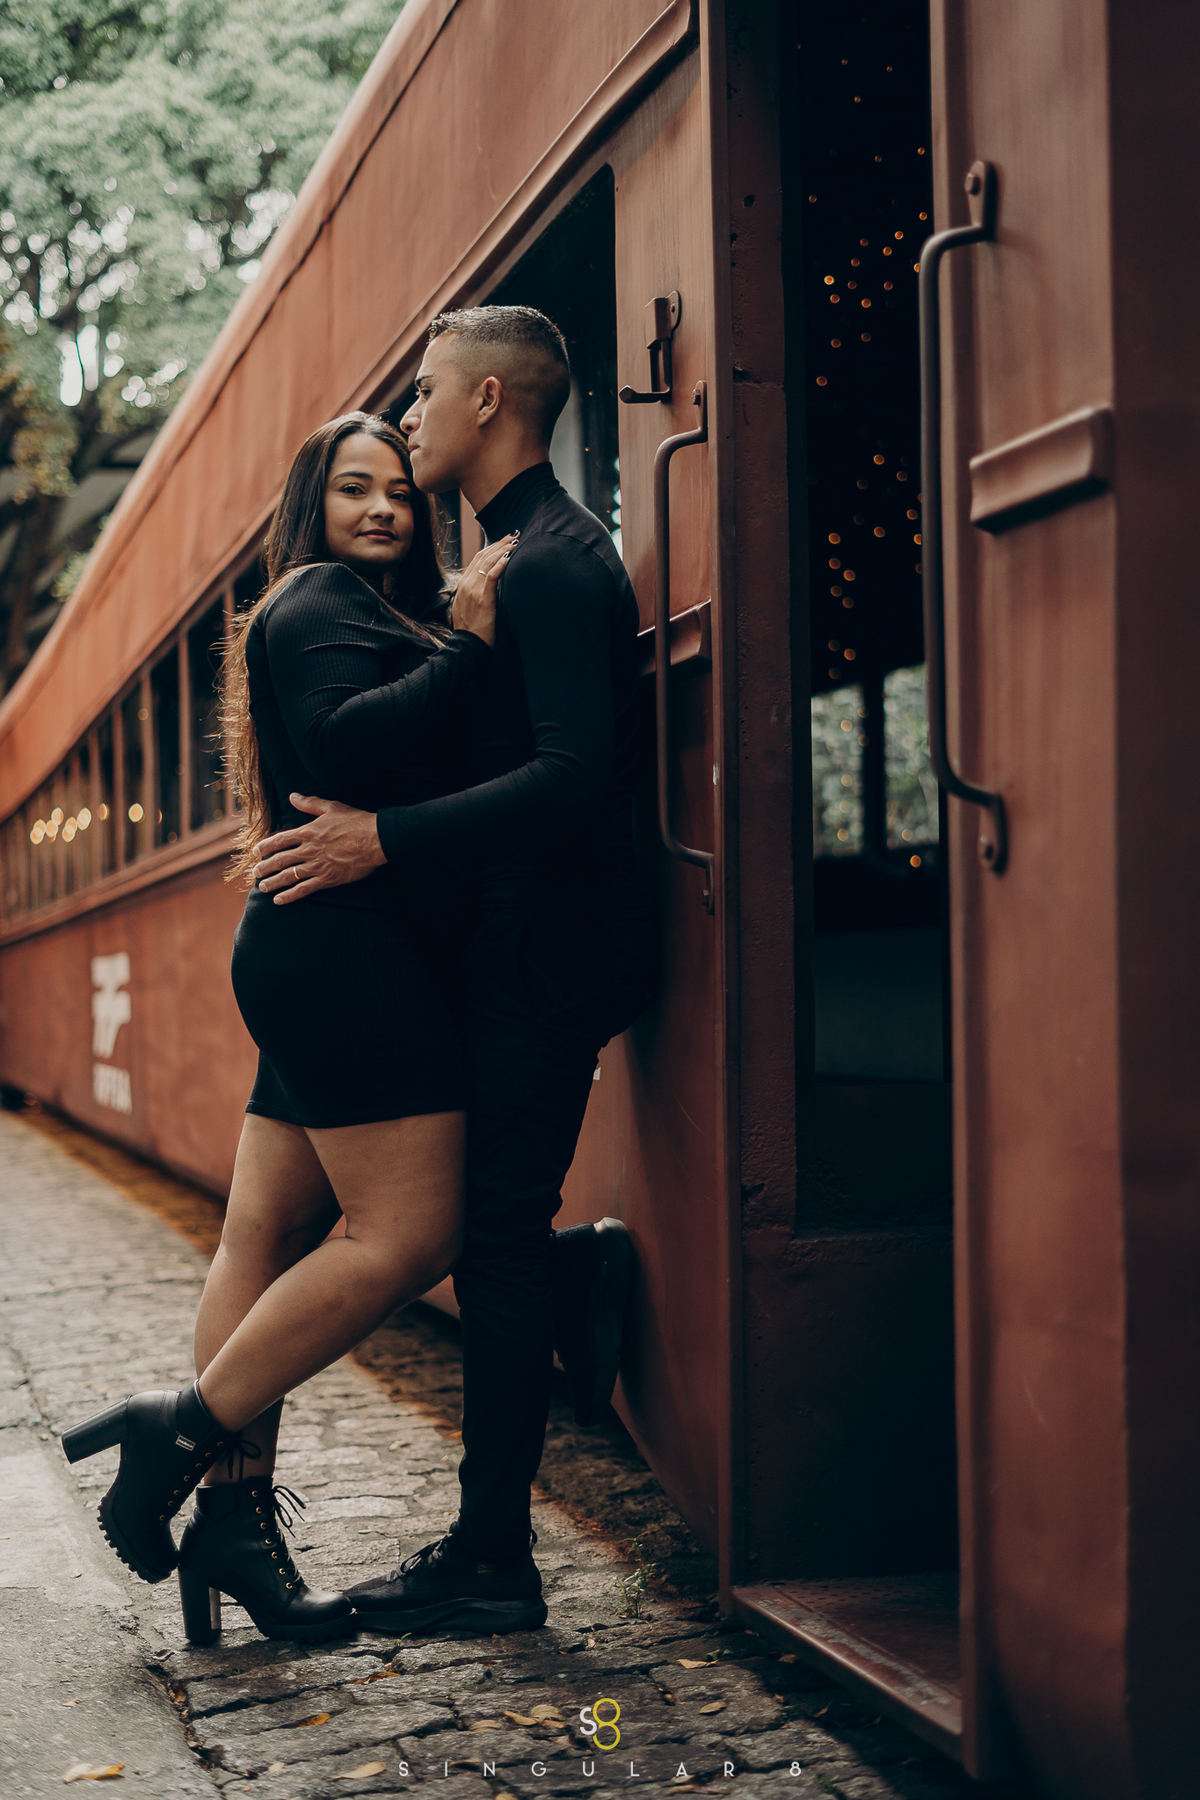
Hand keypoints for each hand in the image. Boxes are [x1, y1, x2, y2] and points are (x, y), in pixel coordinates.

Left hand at [253, 795, 385, 902]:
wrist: (376, 839)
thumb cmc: (356, 821)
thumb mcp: (331, 807)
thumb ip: (309, 803)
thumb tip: (293, 796)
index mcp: (308, 832)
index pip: (279, 840)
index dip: (265, 846)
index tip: (256, 852)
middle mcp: (309, 850)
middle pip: (280, 860)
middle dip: (265, 868)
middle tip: (255, 873)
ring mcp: (317, 866)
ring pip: (288, 876)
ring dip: (273, 883)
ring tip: (262, 888)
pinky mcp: (327, 879)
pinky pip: (304, 889)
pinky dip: (290, 895)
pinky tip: (279, 900)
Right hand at [451, 534, 516, 647]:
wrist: (467, 645)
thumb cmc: (472, 631)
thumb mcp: (468, 608)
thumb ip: (474, 595)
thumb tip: (486, 588)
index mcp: (462, 585)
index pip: (477, 559)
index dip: (491, 548)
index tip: (503, 541)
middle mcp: (466, 584)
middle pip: (483, 556)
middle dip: (499, 544)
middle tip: (512, 535)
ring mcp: (473, 590)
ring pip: (488, 562)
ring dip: (502, 550)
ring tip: (514, 541)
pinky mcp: (483, 598)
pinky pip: (492, 576)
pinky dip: (501, 564)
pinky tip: (510, 556)